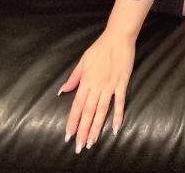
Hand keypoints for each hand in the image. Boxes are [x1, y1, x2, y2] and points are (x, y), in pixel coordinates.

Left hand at [57, 29, 134, 152]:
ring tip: (92, 142)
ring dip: (97, 127)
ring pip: (102, 110)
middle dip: (83, 130)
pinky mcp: (122, 83)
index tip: (68, 135)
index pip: (77, 105)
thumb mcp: (83, 60)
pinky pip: (120, 102)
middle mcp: (97, 85)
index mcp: (86, 80)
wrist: (118, 37)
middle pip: (88, 112)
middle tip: (80, 146)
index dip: (73, 121)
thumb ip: (74, 77)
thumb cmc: (100, 48)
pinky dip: (118, 115)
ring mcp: (110, 85)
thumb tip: (62, 91)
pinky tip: (116, 128)